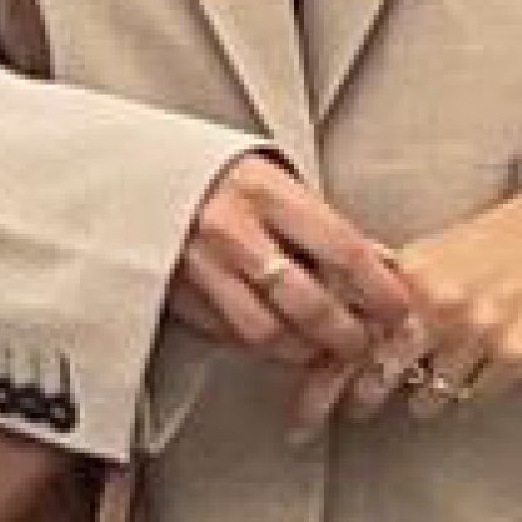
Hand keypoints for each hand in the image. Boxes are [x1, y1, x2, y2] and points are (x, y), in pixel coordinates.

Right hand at [163, 149, 420, 376]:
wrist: (123, 172)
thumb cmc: (209, 172)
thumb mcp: (270, 176)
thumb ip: (318, 221)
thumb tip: (378, 261)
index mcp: (266, 191)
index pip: (342, 250)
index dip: (379, 289)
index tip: (399, 310)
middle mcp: (233, 232)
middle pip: (306, 304)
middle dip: (345, 335)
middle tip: (363, 343)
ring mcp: (200, 269)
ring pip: (266, 333)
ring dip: (302, 350)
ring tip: (321, 348)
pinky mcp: (174, 297)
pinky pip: (228, 335)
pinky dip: (258, 345)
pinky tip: (276, 339)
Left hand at [282, 178, 521, 444]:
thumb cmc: (490, 247)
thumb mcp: (425, 257)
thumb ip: (378, 292)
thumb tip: (322, 323)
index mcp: (409, 276)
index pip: (348, 341)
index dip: (318, 386)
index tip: (301, 418)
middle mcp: (440, 302)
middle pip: (378, 376)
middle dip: (361, 401)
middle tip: (356, 409)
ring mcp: (479, 330)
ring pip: (426, 400)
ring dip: (421, 399)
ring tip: (431, 376)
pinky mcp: (515, 353)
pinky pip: (473, 399)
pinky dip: (467, 391)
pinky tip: (473, 367)